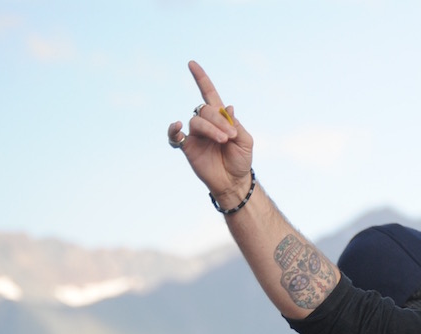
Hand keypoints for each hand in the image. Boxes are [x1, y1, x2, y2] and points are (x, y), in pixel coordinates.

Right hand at [167, 60, 251, 202]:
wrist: (234, 182)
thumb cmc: (241, 161)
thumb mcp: (246, 141)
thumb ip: (236, 124)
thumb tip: (228, 107)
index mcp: (221, 118)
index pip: (209, 94)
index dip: (201, 79)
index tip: (191, 64)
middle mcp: (206, 123)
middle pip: (205, 110)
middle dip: (219, 121)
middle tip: (230, 136)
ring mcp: (196, 135)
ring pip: (197, 122)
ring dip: (211, 129)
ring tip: (223, 141)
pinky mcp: (188, 147)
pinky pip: (175, 136)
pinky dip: (173, 130)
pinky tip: (177, 126)